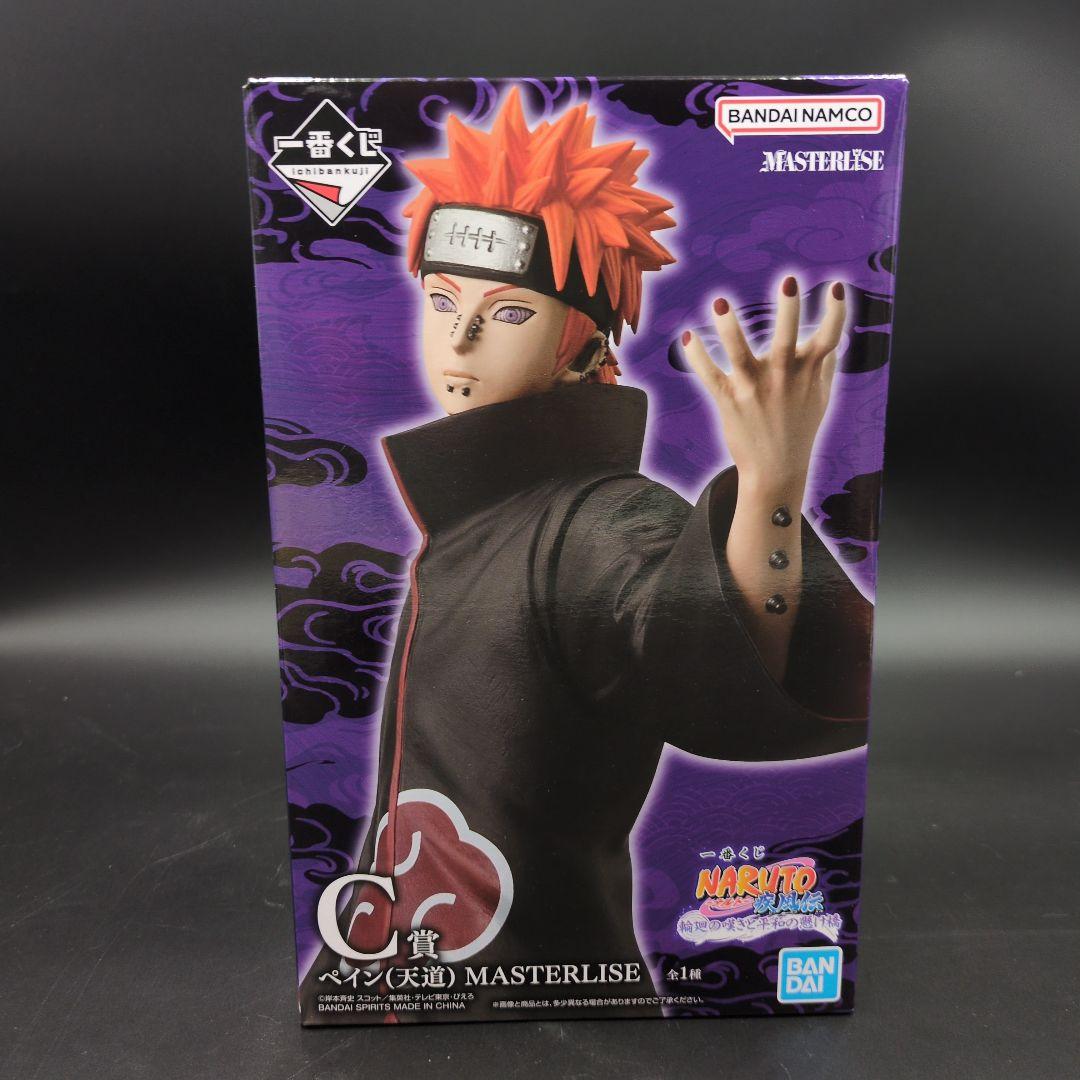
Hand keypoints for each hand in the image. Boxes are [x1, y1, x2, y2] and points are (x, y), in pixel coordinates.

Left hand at [682, 276, 844, 493]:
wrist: (776, 471)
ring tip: (719, 303)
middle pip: (786, 338)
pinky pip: (709, 375)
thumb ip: (825, 366)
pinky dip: (697, 357)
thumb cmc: (799, 430)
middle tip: (788, 280)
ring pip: (739, 353)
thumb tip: (833, 340)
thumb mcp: (820, 398)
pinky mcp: (729, 401)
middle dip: (789, 310)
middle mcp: (783, 377)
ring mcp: (754, 388)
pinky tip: (687, 337)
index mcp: (808, 373)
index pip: (829, 338)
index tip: (836, 287)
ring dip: (729, 328)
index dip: (836, 312)